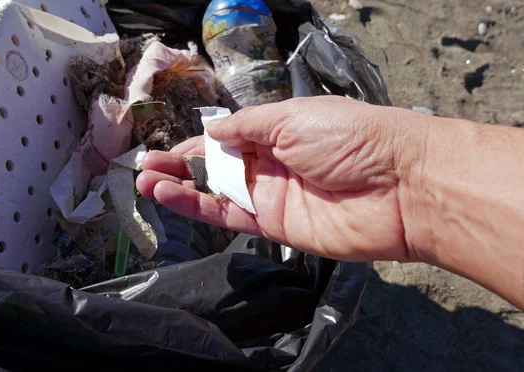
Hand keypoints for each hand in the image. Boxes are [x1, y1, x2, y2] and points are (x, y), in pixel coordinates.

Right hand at [136, 96, 424, 261]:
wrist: (399, 185)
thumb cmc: (349, 138)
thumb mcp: (292, 117)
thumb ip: (247, 126)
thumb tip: (212, 131)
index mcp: (278, 130)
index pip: (228, 137)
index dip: (197, 142)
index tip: (166, 146)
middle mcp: (271, 163)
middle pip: (217, 166)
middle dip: (180, 165)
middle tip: (146, 166)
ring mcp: (272, 196)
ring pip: (217, 192)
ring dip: (180, 188)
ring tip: (146, 181)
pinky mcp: (274, 226)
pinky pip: (229, 215)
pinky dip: (199, 208)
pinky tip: (171, 198)